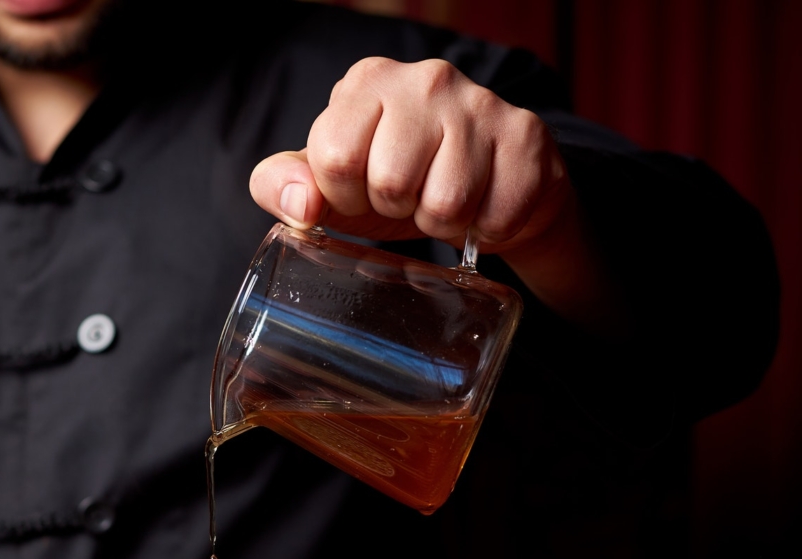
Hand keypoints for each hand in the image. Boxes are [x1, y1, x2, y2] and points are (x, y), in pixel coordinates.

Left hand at [251, 57, 617, 330]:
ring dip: (442, 222)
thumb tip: (300, 204)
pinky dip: (486, 229)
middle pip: (391, 182)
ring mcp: (481, 103)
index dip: (345, 195)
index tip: (362, 190)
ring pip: (446, 203)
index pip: (335, 157)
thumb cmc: (397, 182)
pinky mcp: (526, 136)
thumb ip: (283, 185)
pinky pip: (495, 216)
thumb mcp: (330, 183)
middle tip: (409, 197)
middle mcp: (426, 79)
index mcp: (367, 82)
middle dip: (396, 209)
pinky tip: (484, 203)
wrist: (487, 188)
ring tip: (444, 200)